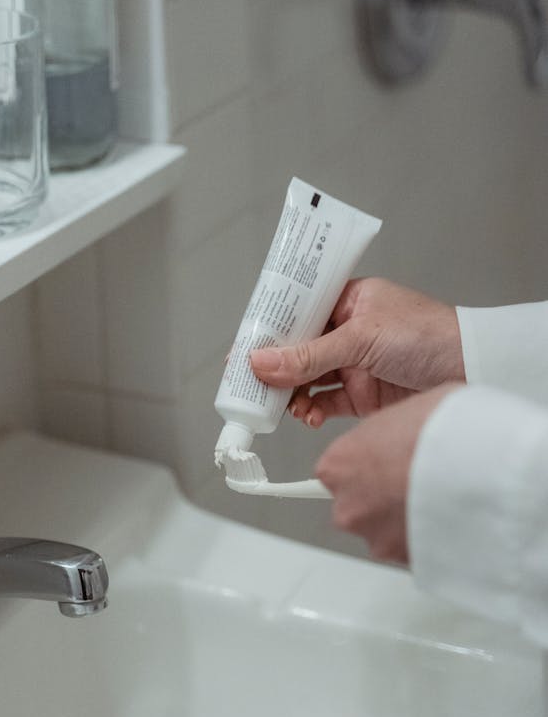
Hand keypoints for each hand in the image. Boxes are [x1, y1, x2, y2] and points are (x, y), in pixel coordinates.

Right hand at [250, 278, 464, 425]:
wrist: (474, 369)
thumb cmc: (430, 335)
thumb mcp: (361, 338)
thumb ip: (310, 355)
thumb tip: (262, 362)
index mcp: (348, 301)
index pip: (297, 311)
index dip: (269, 328)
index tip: (243, 346)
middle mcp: (348, 331)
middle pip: (297, 349)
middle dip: (274, 367)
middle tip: (250, 382)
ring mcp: (354, 364)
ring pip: (307, 379)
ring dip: (291, 393)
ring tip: (282, 404)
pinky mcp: (362, 395)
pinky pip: (324, 403)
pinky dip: (311, 411)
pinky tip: (307, 415)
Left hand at [314, 385, 459, 563]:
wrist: (479, 463)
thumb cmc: (443, 430)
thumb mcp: (407, 411)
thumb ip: (389, 433)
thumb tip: (400, 435)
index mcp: (339, 464)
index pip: (338, 470)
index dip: (367, 465)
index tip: (381, 465)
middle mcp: (348, 505)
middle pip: (358, 504)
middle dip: (383, 497)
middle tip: (415, 480)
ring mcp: (375, 537)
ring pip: (384, 530)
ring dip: (405, 518)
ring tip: (439, 497)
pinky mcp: (404, 559)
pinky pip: (412, 547)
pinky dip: (426, 536)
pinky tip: (450, 515)